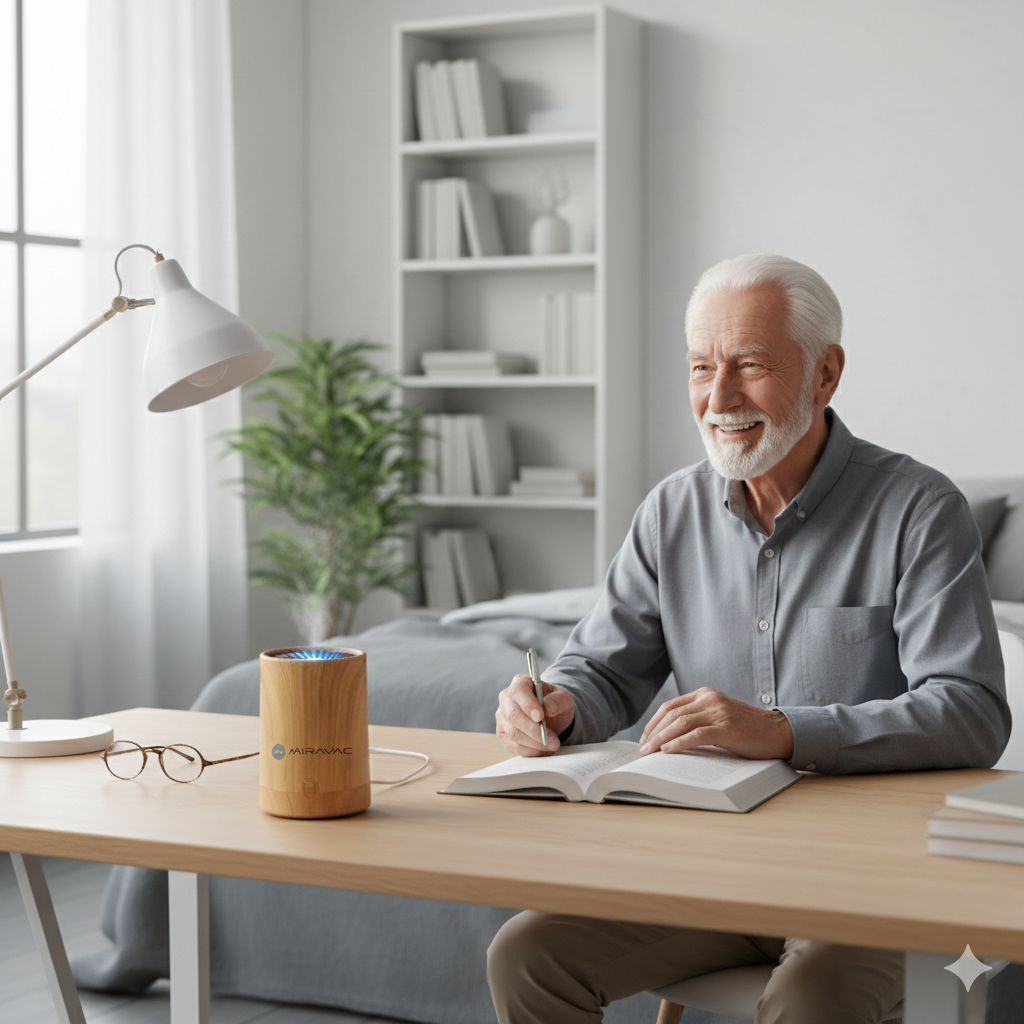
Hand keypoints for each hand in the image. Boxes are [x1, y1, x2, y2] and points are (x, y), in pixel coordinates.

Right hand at [496, 673, 574, 756]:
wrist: (551, 717)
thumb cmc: (555, 704)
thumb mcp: (564, 698)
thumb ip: (558, 700)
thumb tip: (548, 707)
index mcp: (520, 683)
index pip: (518, 691)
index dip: (528, 704)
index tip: (541, 717)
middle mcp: (506, 698)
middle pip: (514, 716)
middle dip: (534, 731)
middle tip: (553, 740)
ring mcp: (502, 716)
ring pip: (513, 733)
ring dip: (535, 743)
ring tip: (552, 745)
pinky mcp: (502, 734)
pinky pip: (513, 746)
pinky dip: (530, 751)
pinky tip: (543, 749)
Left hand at [639, 686, 793, 760]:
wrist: (779, 733)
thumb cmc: (748, 730)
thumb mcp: (719, 718)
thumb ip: (698, 720)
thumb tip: (668, 738)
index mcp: (705, 694)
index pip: (670, 706)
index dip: (654, 723)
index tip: (645, 738)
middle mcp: (710, 699)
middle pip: (671, 714)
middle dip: (653, 732)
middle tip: (643, 749)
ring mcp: (719, 711)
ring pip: (680, 723)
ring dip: (661, 738)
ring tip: (650, 752)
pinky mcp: (727, 727)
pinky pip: (696, 734)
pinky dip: (679, 743)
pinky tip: (668, 751)